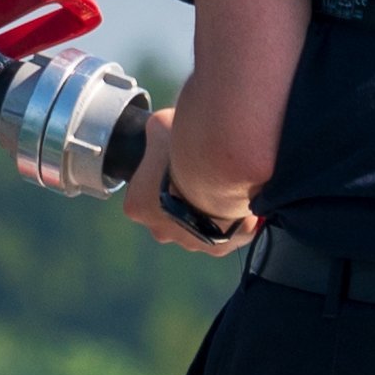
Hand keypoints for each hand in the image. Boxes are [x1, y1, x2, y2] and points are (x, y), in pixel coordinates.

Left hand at [127, 106, 252, 256]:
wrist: (223, 174)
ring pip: (196, 225)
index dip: (157, 174)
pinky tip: (238, 199)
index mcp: (136, 206)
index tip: (173, 162)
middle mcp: (159, 230)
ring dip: (205, 210)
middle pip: (168, 212)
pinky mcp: (218, 249)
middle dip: (181, 196)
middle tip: (199, 173)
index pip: (141, 190)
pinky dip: (231, 221)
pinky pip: (224, 235)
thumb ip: (156, 130)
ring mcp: (189, 242)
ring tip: (222, 185)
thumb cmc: (186, 151)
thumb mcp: (161, 125)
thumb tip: (158, 127)